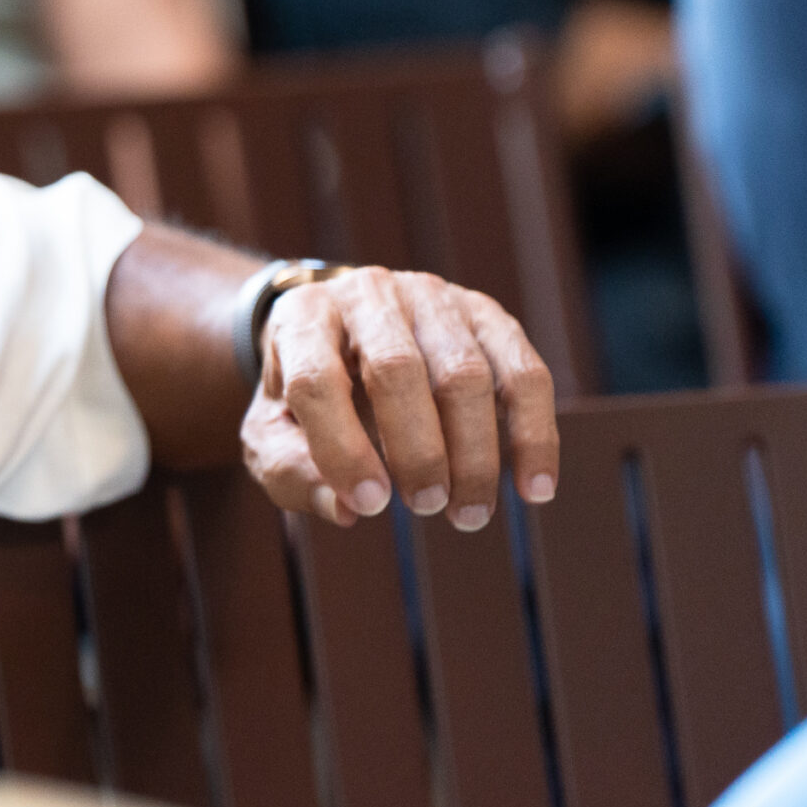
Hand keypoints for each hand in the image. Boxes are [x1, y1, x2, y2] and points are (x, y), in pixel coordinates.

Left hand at [239, 267, 557, 530]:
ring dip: (474, 453)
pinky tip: (534, 489)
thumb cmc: (307, 397)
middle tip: (425, 506)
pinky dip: (533, 435)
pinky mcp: (486, 314)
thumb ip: (291, 472)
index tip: (368, 504)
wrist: (344, 330)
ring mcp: (432, 297)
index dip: (341, 446)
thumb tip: (345, 509)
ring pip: (465, 373)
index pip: (317, 379)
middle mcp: (368, 294)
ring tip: (468, 513)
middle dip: (417, 449)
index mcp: (303, 318)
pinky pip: (524, 373)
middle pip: (397, 368)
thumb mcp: (272, 434)